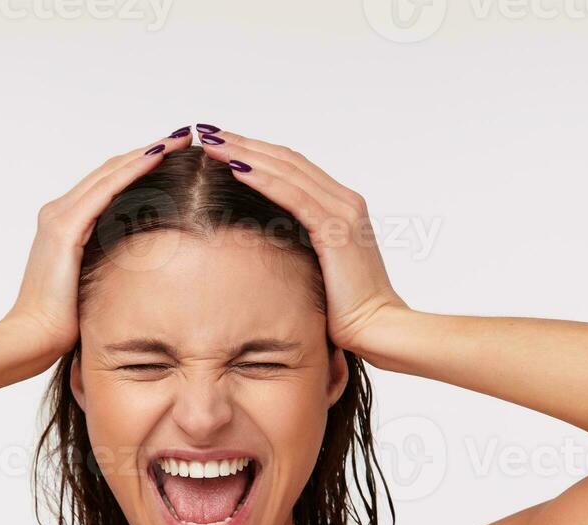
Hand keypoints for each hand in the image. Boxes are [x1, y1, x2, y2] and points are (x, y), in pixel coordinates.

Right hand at [7, 127, 194, 360]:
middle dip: (149, 151)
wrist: (32, 338)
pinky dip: (133, 171)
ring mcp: (60, 217)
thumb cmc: (63, 323)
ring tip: (178, 139)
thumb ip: (110, 264)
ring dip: (146, 153)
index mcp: (65, 224)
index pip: (108, 184)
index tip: (174, 155)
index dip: (140, 165)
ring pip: (110, 173)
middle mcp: (59, 212)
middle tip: (183, 136)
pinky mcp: (64, 229)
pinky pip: (106, 190)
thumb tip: (144, 267)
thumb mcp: (93, 284)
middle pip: (111, 170)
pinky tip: (158, 157)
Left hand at [197, 129, 407, 352]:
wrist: (378, 329)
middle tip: (209, 132)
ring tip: (213, 142)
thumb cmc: (348, 310)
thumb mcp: (320, 271)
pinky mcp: (336, 230)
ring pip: (287, 170)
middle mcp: (344, 201)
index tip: (223, 145)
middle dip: (245, 143)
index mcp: (341, 207)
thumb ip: (301, 249)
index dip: (257, 152)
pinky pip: (294, 196)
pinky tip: (235, 168)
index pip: (293, 168)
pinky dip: (264, 179)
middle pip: (287, 160)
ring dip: (247, 153)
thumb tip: (268, 249)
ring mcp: (342, 212)